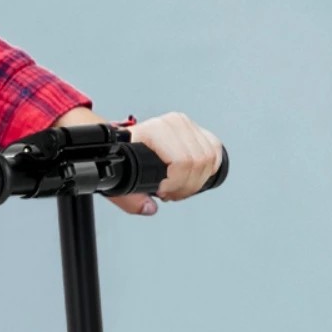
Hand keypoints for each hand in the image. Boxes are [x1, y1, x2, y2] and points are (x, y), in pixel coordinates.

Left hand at [52, 106, 222, 216]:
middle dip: (186, 186)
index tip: (162, 192)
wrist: (122, 143)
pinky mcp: (198, 131)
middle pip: (198, 162)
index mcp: (152, 130)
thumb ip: (130, 199)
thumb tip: (149, 208)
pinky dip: (206, 171)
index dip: (175, 183)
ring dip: (196, 180)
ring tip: (178, 186)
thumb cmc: (119, 158)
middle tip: (170, 193)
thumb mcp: (117, 181)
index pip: (182, 161)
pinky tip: (190, 176)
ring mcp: (186, 125)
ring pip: (208, 159)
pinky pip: (214, 153)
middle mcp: (172, 123)